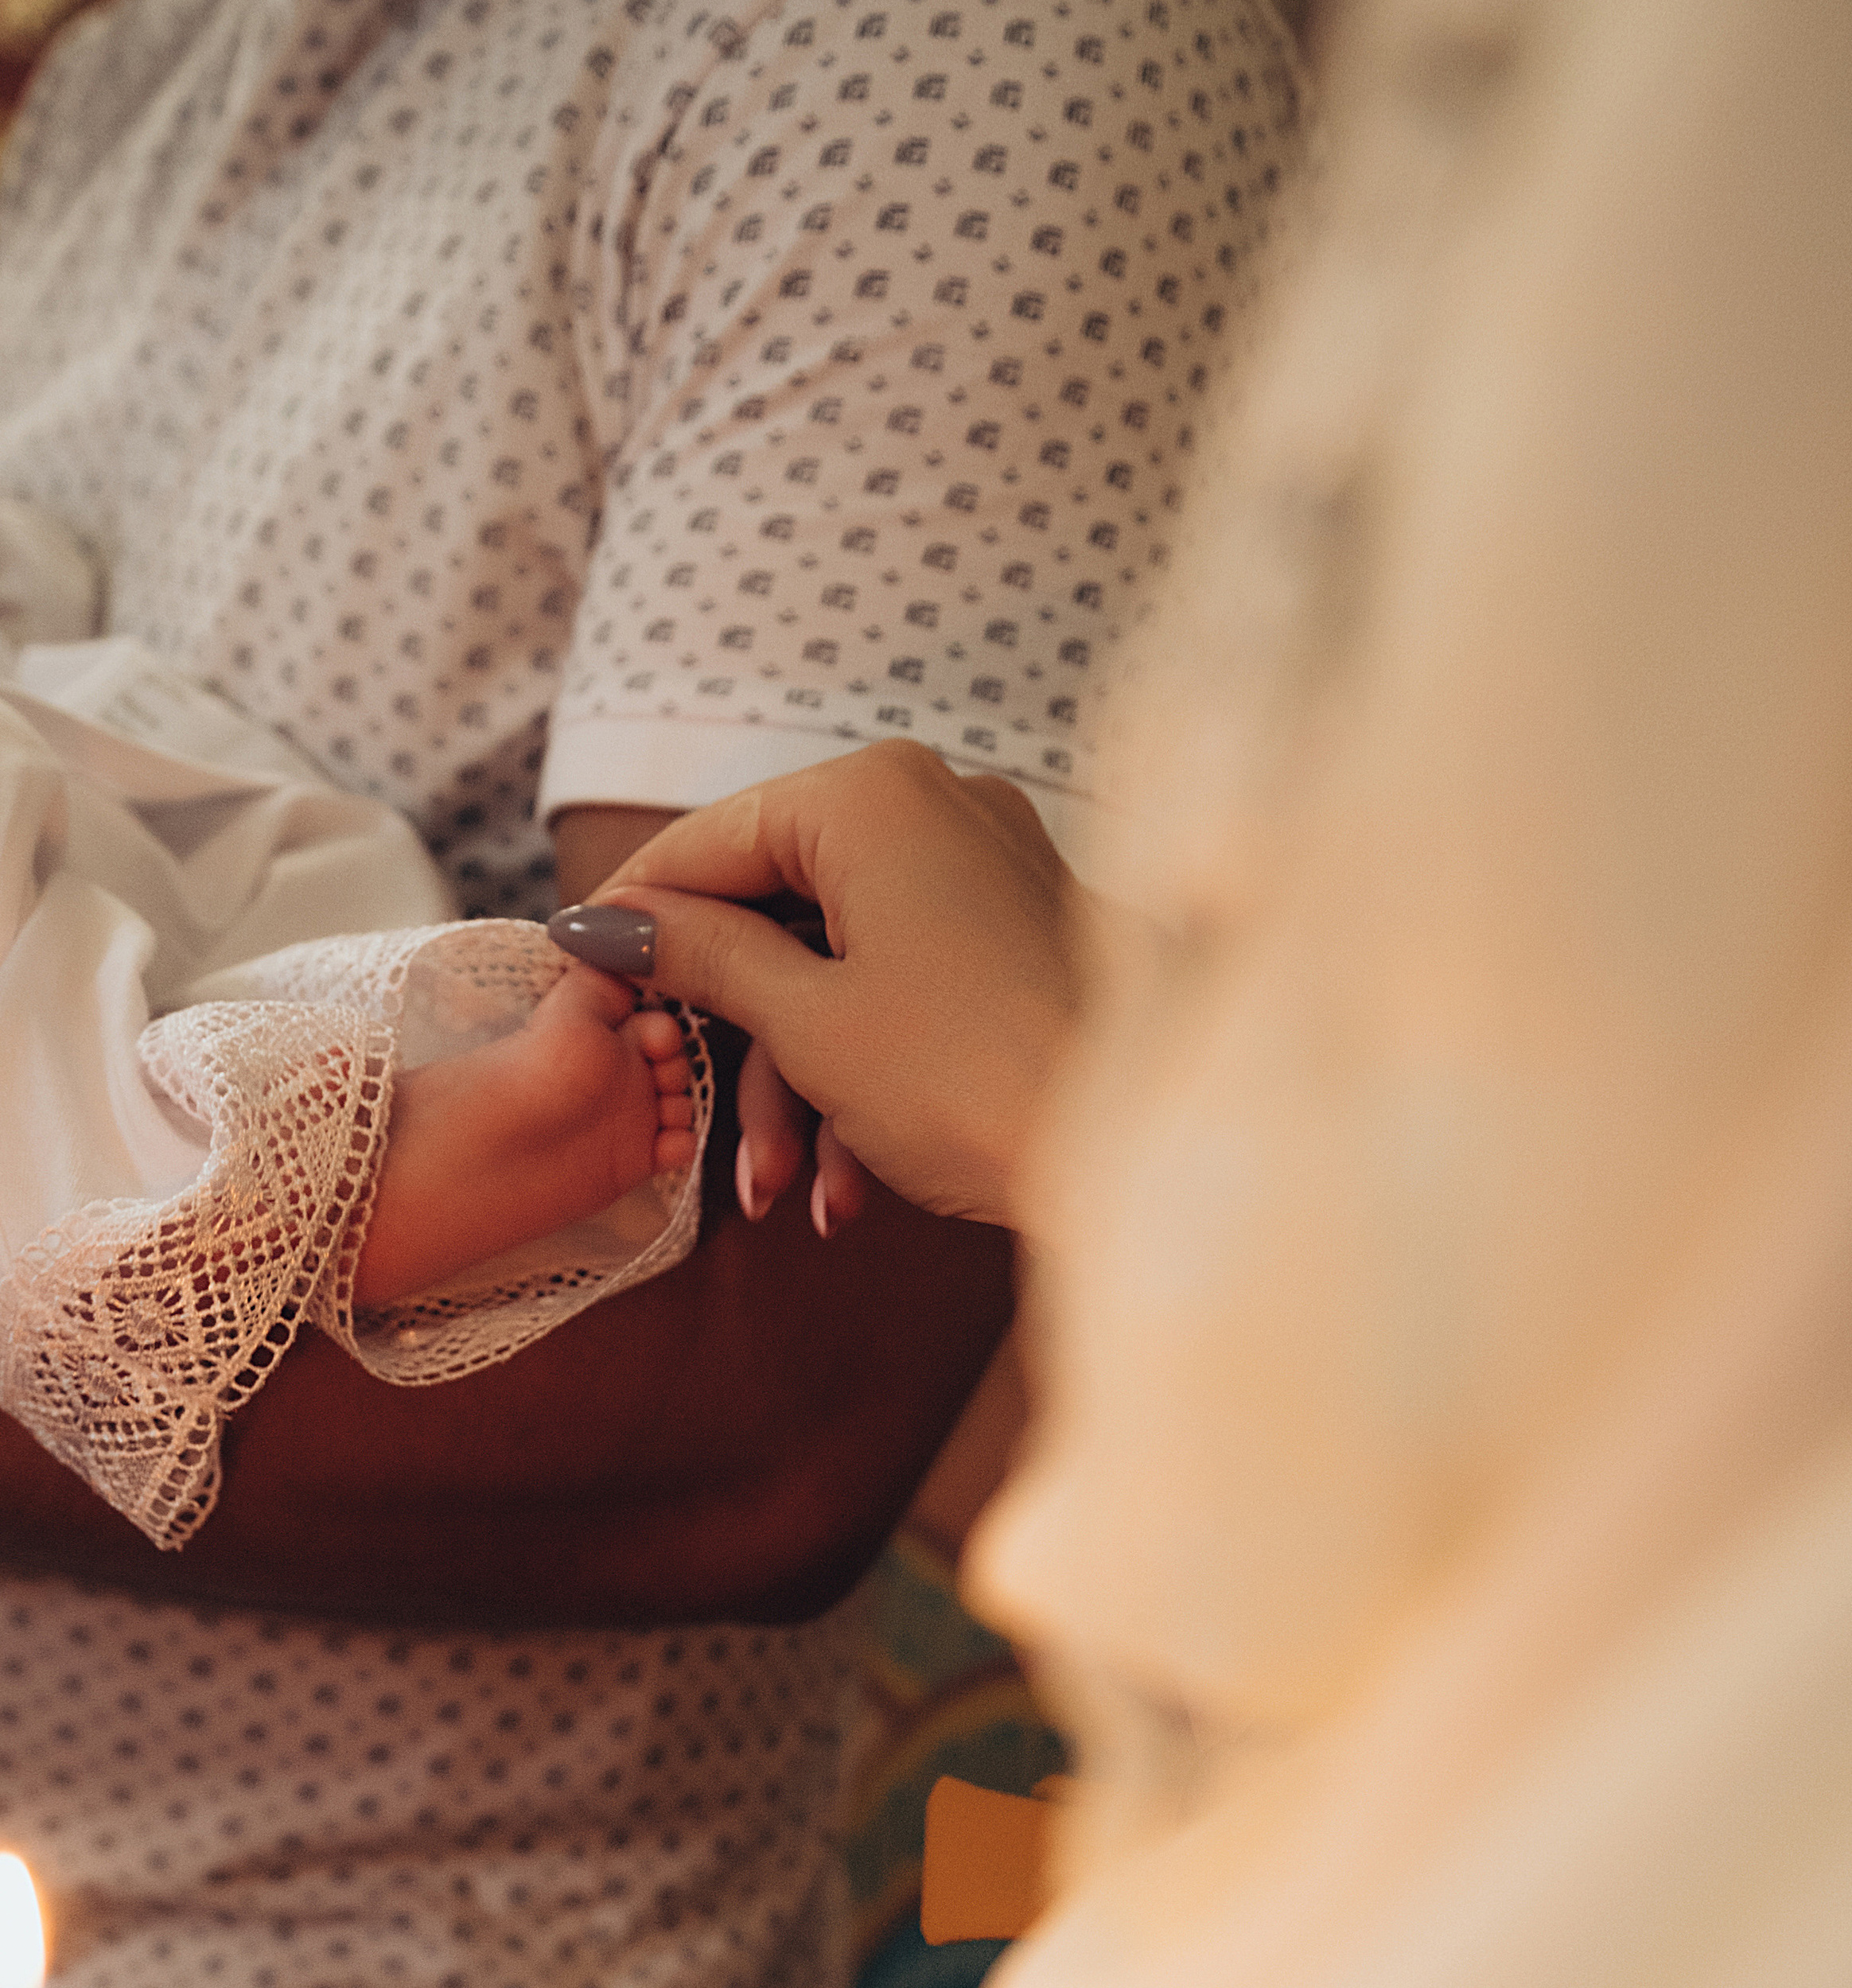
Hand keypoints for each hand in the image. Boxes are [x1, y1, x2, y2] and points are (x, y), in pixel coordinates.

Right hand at [577, 741, 1082, 1230]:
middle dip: (737, 1044)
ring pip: (841, 962)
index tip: (573, 971)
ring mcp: (988, 862)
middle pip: (777, 909)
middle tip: (685, 1120)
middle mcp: (936, 801)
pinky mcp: (1021, 928)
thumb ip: (701, 959)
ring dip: (800, 1087)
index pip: (710, 840)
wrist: (1142, 1161)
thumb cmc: (973, 1081)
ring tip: (787, 1194)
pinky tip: (852, 1186)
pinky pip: (908, 980)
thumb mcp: (808, 1024)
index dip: (636, 915)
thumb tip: (606, 925)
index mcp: (871, 793)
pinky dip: (869, 1072)